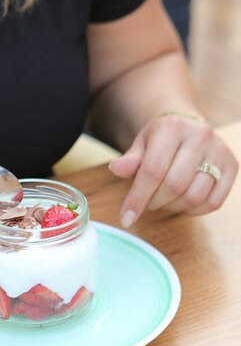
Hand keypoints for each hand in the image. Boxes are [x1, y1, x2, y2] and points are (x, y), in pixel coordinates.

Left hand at [108, 114, 238, 226]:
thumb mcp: (140, 145)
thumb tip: (116, 168)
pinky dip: (193, 210)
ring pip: (194, 197)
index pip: (153, 170)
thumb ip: (129, 160)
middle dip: (154, 202)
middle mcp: (200, 136)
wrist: (186, 127)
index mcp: (172, 127)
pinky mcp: (232, 165)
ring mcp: (219, 151)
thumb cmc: (160, 140)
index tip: (126, 217)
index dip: (137, 198)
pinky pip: (213, 202)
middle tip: (146, 202)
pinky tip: (181, 202)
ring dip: (172, 207)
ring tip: (163, 200)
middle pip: (174, 186)